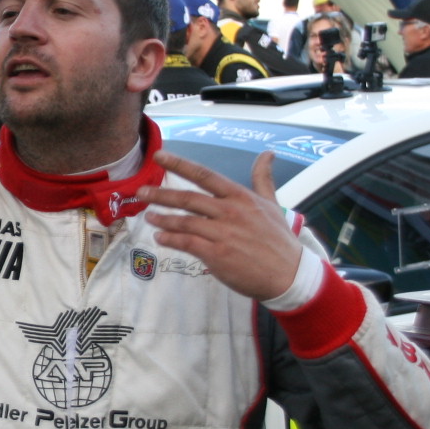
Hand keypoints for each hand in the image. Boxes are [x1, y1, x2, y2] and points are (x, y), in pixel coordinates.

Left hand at [140, 151, 302, 301]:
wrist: (288, 275)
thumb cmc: (279, 240)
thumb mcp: (272, 204)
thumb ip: (263, 178)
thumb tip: (268, 153)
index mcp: (240, 197)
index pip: (204, 175)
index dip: (179, 164)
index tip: (159, 156)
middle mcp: (229, 211)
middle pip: (188, 198)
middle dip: (161, 194)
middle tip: (141, 191)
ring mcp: (222, 233)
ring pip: (184, 221)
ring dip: (163, 219)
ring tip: (148, 217)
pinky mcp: (217, 255)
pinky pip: (187, 243)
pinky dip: (170, 239)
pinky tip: (160, 238)